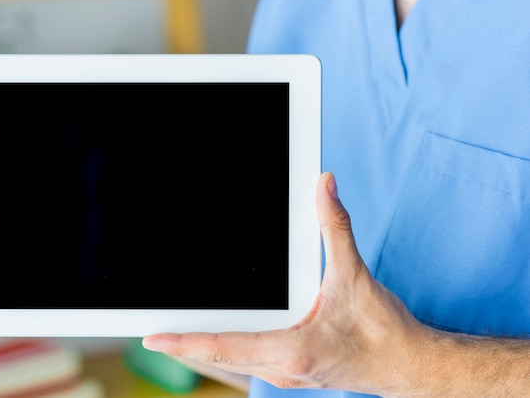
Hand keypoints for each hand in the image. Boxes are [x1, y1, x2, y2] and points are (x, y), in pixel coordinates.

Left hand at [142, 172, 428, 394]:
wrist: (408, 366)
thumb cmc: (384, 333)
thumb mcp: (353, 277)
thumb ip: (334, 228)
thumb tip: (323, 187)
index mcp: (292, 349)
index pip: (224, 345)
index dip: (185, 341)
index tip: (153, 338)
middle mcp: (283, 368)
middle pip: (220, 355)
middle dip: (186, 342)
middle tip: (155, 329)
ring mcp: (287, 373)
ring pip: (234, 360)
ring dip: (205, 345)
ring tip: (179, 330)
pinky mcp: (295, 371)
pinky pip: (251, 360)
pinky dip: (230, 346)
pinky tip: (223, 332)